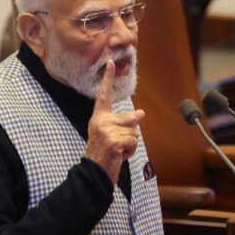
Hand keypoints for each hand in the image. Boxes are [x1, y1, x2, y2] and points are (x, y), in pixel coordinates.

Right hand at [85, 59, 144, 185]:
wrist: (93, 172)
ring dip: (130, 145)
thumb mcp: (109, 134)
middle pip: (130, 119)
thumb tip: (140, 113)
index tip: (111, 62)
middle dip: (133, 128)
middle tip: (123, 137)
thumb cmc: (104, 153)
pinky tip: (118, 156)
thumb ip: (121, 123)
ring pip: (134, 133)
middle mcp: (100, 121)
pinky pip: (133, 142)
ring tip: (118, 151)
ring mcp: (106, 131)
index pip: (103, 95)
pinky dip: (130, 152)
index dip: (108, 78)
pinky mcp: (113, 141)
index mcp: (98, 117)